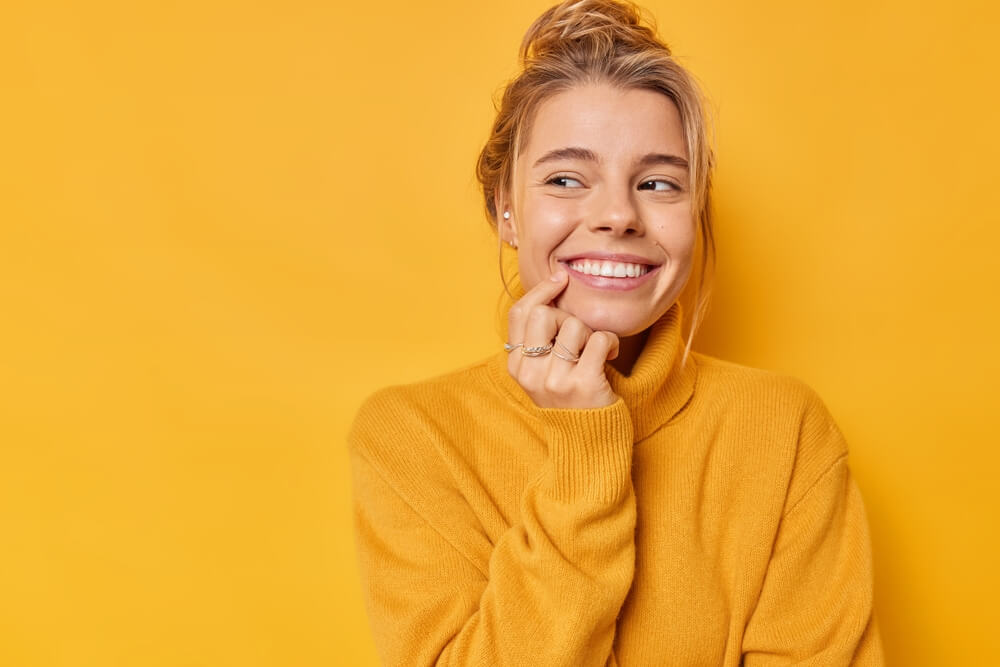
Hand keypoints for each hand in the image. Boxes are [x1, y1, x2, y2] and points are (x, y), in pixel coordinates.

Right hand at [506, 271, 620, 408]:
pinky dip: (611, 342)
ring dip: (591, 332)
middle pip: (544, 314)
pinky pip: (599, 339)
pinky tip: (611, 354)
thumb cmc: (568, 398)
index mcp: (516, 366)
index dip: (541, 290)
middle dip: (567, 316)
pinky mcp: (584, 385)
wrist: (586, 444)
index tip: (561, 279)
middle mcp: (531, 373)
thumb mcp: (541, 372)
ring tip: (595, 350)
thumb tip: (553, 285)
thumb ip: (539, 340)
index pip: (520, 313)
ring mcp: (555, 380)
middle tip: (579, 336)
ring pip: (574, 325)